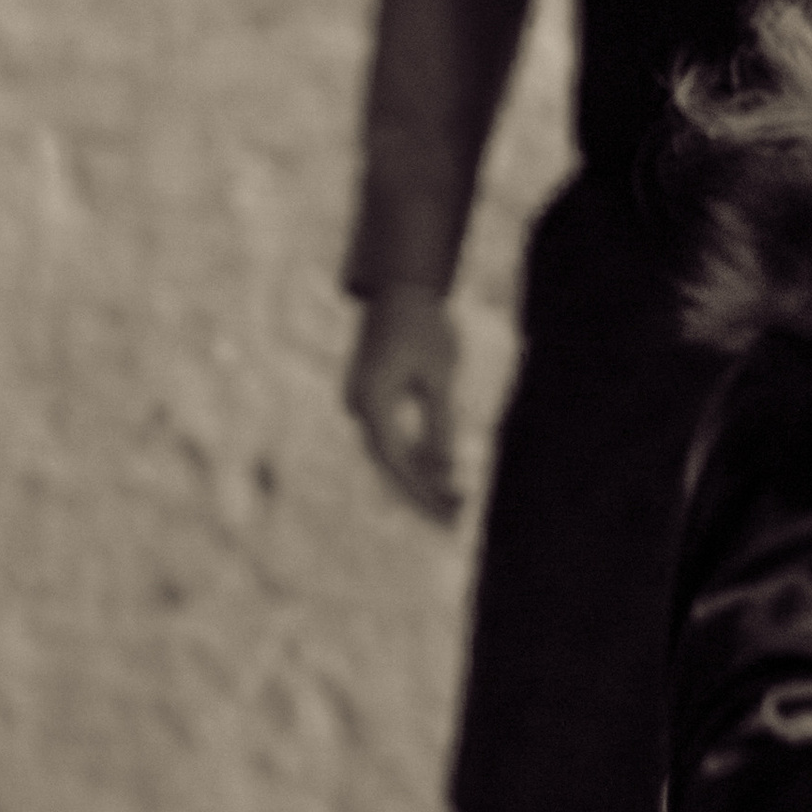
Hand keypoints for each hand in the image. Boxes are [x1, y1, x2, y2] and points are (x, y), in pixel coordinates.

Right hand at [345, 279, 460, 522]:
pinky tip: (440, 477)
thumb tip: (443, 473)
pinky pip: (391, 438)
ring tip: (452, 506)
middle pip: (390, 465)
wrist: (400, 287)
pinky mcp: (371, 399)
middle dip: (421, 495)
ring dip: (419, 479)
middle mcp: (358, 405)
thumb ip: (440, 425)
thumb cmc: (423, 326)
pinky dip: (414, 457)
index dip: (423, 491)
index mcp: (371, 400)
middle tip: (452, 524)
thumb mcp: (439, 376)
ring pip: (390, 455)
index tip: (449, 512)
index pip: (397, 460)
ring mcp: (361, 403)